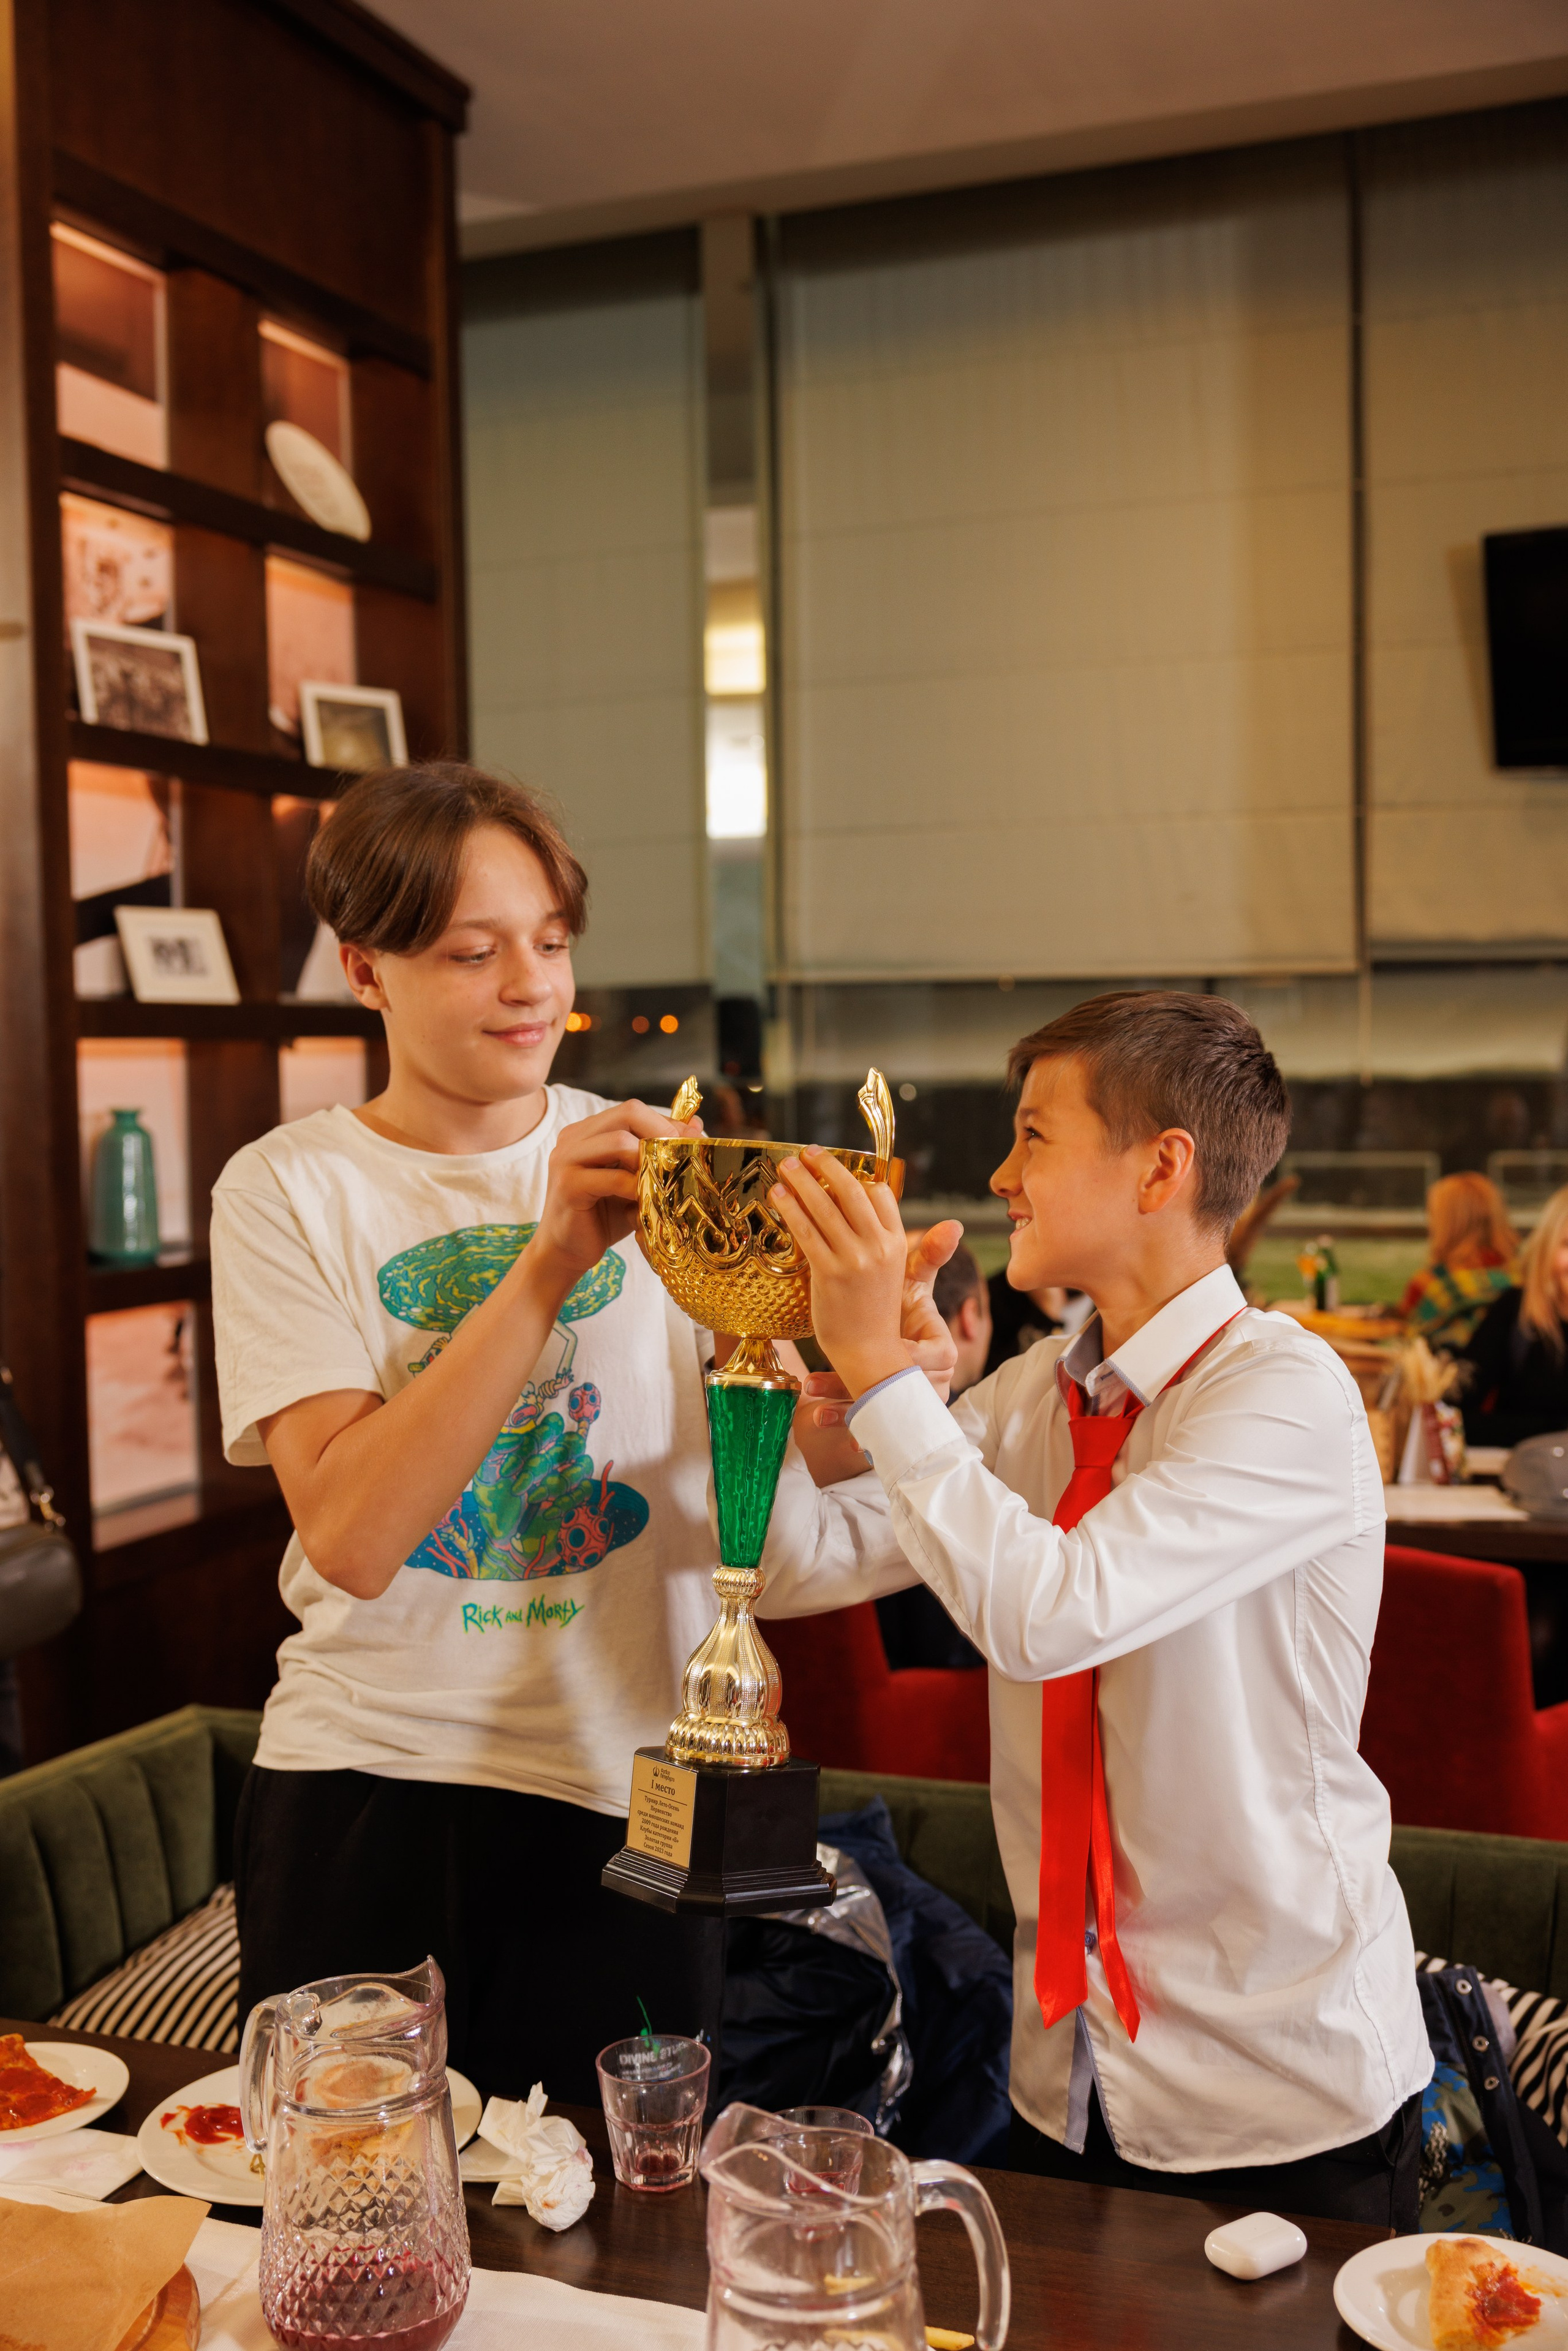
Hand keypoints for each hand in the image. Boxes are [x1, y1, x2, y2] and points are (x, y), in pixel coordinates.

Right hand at [531, 1099, 700, 1295]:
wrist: (568, 1251)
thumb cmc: (604, 1216)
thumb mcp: (635, 1180)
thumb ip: (657, 1152)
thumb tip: (695, 1124)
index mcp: (588, 1131)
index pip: (633, 1110)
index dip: (666, 1124)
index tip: (690, 1144)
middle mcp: (573, 1137)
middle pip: (627, 1113)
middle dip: (662, 1134)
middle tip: (680, 1158)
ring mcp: (566, 1159)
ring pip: (619, 1140)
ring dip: (649, 1160)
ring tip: (661, 1181)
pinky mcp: (567, 1185)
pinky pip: (612, 1177)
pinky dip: (635, 1187)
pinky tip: (644, 1201)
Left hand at [770, 1152, 960, 1401]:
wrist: (870, 1355)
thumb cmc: (873, 1315)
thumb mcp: (888, 1274)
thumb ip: (876, 1243)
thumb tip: (854, 1215)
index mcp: (896, 1244)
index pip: (880, 1194)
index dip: (857, 1176)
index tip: (835, 1168)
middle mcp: (879, 1247)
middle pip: (852, 1190)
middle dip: (827, 1165)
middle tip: (808, 1152)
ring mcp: (855, 1260)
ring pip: (825, 1206)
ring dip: (803, 1179)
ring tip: (787, 1165)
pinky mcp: (829, 1273)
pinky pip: (806, 1230)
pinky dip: (791, 1207)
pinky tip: (778, 1195)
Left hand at [804, 1222, 964, 1428]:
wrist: (892, 1355)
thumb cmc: (905, 1315)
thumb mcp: (915, 1287)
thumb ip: (929, 1257)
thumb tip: (954, 1222)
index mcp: (939, 1351)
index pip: (938, 1357)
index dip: (916, 1358)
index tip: (893, 1346)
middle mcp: (923, 1378)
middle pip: (901, 1386)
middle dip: (865, 1380)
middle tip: (824, 1375)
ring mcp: (900, 1397)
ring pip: (875, 1406)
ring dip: (841, 1400)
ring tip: (811, 1387)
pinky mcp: (875, 1408)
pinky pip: (861, 1423)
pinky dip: (838, 1421)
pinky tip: (814, 1420)